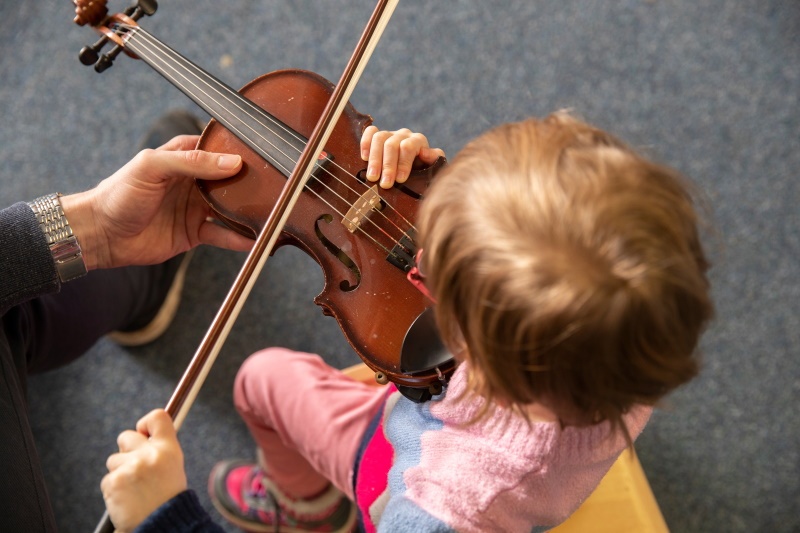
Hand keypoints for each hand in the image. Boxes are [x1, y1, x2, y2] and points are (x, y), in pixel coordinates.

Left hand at [60, 135, 254, 269]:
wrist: (100, 235)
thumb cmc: (118, 194)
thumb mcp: (152, 167)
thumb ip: (191, 162)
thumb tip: (231, 162)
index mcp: (183, 157)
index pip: (218, 149)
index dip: (238, 151)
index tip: (262, 155)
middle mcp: (193, 181)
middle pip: (230, 180)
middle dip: (250, 184)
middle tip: (273, 187)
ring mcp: (196, 207)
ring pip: (230, 208)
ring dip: (247, 212)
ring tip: (269, 214)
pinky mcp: (195, 232)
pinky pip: (222, 234)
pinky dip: (238, 238)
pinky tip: (254, 240)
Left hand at [101, 409, 186, 532]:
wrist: (162, 525)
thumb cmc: (168, 498)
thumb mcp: (173, 467)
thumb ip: (160, 449)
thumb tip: (144, 433)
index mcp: (168, 449)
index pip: (157, 417)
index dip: (146, 423)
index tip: (144, 432)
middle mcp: (149, 454)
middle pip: (126, 436)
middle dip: (127, 450)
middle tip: (137, 468)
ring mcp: (130, 468)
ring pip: (113, 461)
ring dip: (120, 473)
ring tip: (134, 489)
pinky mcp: (114, 483)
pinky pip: (107, 480)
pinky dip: (114, 490)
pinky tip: (127, 499)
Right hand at [360, 126, 444, 188]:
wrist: (415, 170)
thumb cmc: (424, 172)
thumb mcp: (433, 168)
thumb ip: (434, 159)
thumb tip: (424, 152)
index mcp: (418, 141)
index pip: (408, 147)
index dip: (403, 163)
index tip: (400, 180)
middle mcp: (403, 135)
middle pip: (392, 144)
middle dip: (388, 165)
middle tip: (385, 184)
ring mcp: (390, 134)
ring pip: (379, 138)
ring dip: (374, 159)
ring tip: (372, 177)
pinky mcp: (377, 136)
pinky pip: (370, 132)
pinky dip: (365, 143)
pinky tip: (364, 158)